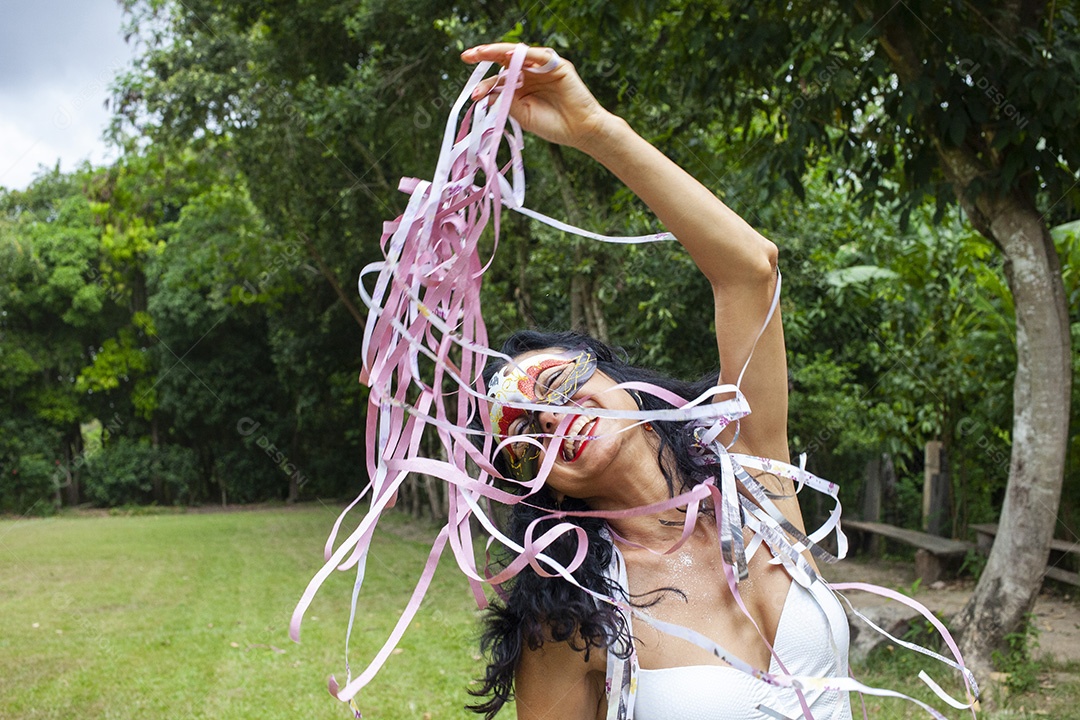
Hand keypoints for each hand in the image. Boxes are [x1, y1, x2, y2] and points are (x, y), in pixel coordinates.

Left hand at [460, 43, 612, 151]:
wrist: (580, 131)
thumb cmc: (553, 126)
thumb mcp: (523, 114)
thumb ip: (506, 101)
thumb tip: (486, 93)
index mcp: (520, 87)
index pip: (498, 80)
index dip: (484, 84)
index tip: (473, 94)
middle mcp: (530, 74)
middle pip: (504, 61)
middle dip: (485, 55)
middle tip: (467, 56)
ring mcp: (543, 68)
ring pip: (519, 54)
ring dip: (500, 52)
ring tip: (482, 53)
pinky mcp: (558, 66)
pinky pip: (539, 56)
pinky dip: (525, 54)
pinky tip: (509, 55)